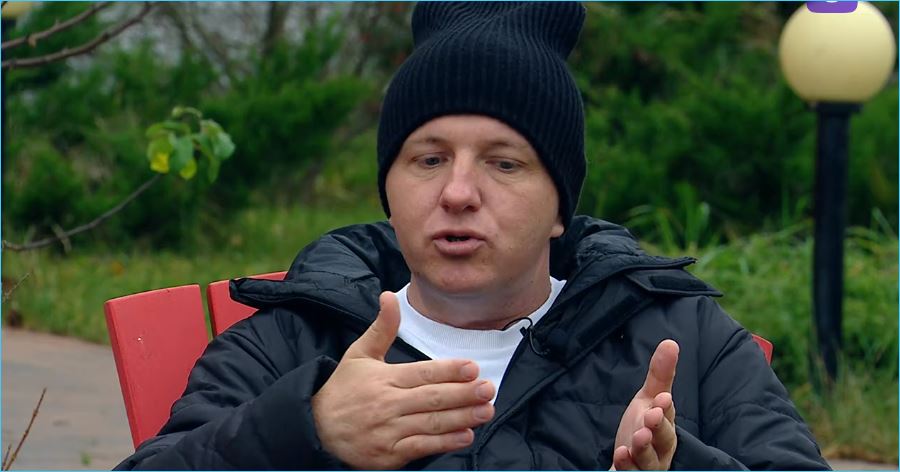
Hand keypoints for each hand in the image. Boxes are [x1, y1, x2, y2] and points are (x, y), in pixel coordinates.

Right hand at [311, 292, 495, 469]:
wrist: (316, 428)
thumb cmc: (343, 388)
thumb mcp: (359, 354)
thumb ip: (382, 328)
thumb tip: (389, 295)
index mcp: (384, 378)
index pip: (422, 373)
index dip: (449, 370)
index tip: (473, 367)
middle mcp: (387, 404)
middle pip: (432, 398)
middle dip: (464, 394)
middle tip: (488, 389)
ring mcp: (388, 431)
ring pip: (431, 423)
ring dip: (461, 418)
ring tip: (485, 411)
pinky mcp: (389, 455)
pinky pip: (422, 447)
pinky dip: (445, 442)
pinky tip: (466, 435)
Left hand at [612, 340, 678, 470]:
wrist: (628, 461)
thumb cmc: (642, 427)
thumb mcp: (648, 399)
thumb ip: (659, 375)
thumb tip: (670, 342)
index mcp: (665, 427)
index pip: (668, 417)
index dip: (666, 410)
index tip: (662, 398)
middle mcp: (660, 449)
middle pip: (664, 441)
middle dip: (658, 429)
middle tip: (651, 417)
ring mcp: (647, 465)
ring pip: (650, 461)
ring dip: (644, 450)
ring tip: (636, 438)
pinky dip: (628, 467)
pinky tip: (621, 455)